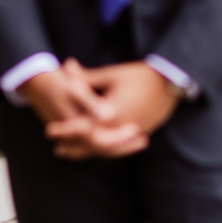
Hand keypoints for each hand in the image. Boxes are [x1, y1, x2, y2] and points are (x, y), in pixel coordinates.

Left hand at [44, 60, 179, 160]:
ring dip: (87, 152)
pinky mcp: (142, 132)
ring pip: (106, 149)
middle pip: (92, 144)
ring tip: (73, 153)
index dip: (64, 130)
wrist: (172, 80)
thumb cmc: (140, 75)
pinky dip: (106, 150)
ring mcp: (133, 133)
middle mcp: (121, 128)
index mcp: (111, 114)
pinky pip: (119, 147)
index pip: (81, 127)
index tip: (50, 131)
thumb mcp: (111, 74)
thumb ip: (87, 78)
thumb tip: (67, 69)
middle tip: (57, 148)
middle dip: (73, 146)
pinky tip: (98, 149)